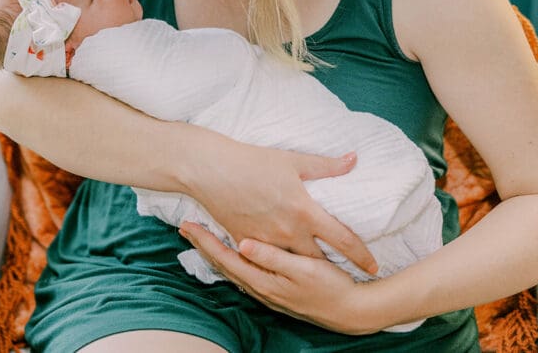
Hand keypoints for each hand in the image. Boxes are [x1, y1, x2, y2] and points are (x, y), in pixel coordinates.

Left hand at [180, 222, 384, 333]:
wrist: (352, 312)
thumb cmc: (330, 288)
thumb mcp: (303, 270)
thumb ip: (272, 257)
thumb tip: (242, 244)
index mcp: (263, 280)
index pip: (225, 258)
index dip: (205, 241)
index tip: (187, 225)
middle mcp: (260, 287)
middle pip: (224, 263)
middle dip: (203, 245)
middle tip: (185, 226)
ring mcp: (268, 290)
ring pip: (233, 267)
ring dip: (215, 251)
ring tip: (200, 237)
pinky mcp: (276, 290)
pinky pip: (245, 271)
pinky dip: (232, 259)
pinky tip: (232, 252)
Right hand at [185, 138, 377, 273]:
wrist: (210, 169)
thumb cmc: (251, 161)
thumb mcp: (292, 160)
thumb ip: (326, 165)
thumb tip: (353, 159)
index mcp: (305, 212)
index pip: (342, 240)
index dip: (361, 256)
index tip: (374, 266)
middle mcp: (288, 232)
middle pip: (318, 261)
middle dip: (331, 268)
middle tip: (345, 272)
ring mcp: (266, 241)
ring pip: (292, 264)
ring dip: (304, 268)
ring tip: (316, 272)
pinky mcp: (245, 242)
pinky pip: (266, 259)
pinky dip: (276, 261)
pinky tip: (281, 262)